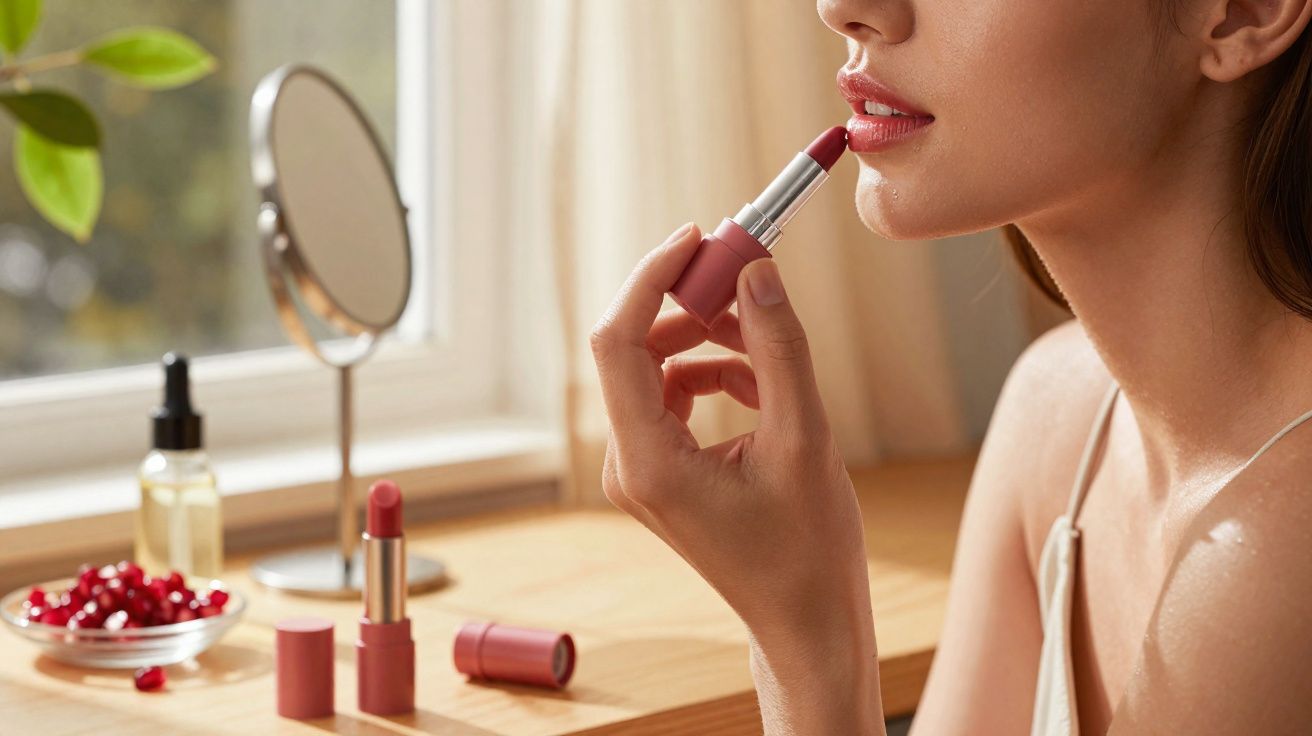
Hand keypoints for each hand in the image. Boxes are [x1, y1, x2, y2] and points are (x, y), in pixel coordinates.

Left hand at [589, 222, 871, 643]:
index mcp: (650, 462)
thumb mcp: (805, 438)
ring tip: (768, 348)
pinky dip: (715, 377)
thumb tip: (756, 269)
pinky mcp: (661, 472)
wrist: (805, 620)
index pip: (617, 341)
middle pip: (635, 350)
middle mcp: (629, 464)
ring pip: (657, 370)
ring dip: (710, 343)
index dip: (651, 278)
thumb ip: (778, 348)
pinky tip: (764, 386)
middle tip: (747, 275)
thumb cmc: (808, 548)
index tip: (699, 238)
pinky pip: (673, 398)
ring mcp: (641, 471)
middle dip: (689, 305)